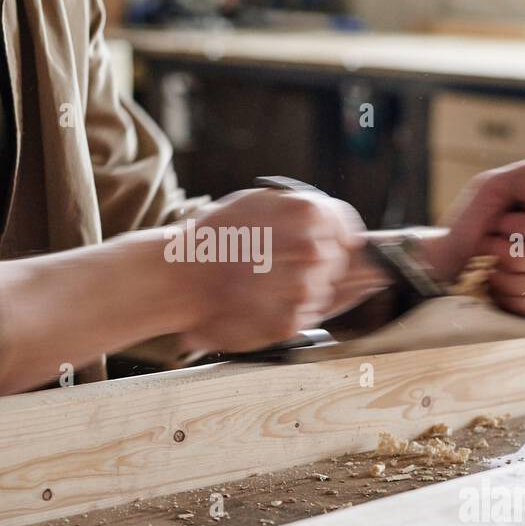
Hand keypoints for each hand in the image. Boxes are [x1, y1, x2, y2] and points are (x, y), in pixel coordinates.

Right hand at [179, 188, 364, 353]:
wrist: (180, 278)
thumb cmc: (215, 240)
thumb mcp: (258, 203)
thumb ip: (300, 212)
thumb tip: (343, 232)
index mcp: (305, 213)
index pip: (343, 226)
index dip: (338, 235)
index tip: (330, 242)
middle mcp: (311, 250)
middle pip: (334, 260)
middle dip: (311, 262)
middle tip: (278, 263)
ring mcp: (303, 289)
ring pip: (321, 289)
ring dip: (300, 287)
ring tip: (265, 282)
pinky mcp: (290, 321)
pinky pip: (306, 315)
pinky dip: (289, 309)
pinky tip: (263, 300)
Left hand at [435, 158, 524, 315]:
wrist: (449, 257)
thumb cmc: (473, 218)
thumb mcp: (492, 185)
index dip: (520, 226)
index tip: (498, 223)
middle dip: (510, 251)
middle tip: (489, 246)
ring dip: (509, 275)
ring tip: (492, 265)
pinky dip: (511, 296)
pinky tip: (498, 285)